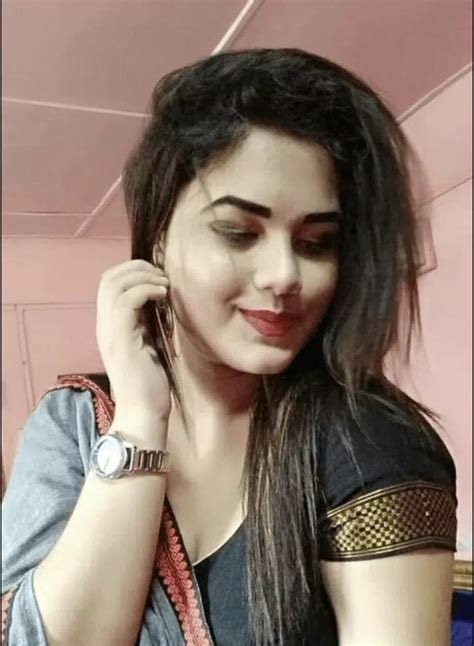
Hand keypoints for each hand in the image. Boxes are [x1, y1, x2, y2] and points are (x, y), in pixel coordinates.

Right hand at [96, 259, 171, 421]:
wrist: (143, 414)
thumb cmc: (149, 385)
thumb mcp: (148, 345)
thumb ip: (146, 323)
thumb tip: (158, 300)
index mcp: (109, 327)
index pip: (108, 284)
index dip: (132, 272)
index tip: (158, 278)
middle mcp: (104, 326)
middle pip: (108, 278)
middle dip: (137, 268)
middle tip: (161, 276)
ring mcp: (109, 333)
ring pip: (115, 285)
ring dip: (144, 277)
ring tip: (164, 285)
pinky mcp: (121, 339)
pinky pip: (127, 300)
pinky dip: (147, 290)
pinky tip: (163, 296)